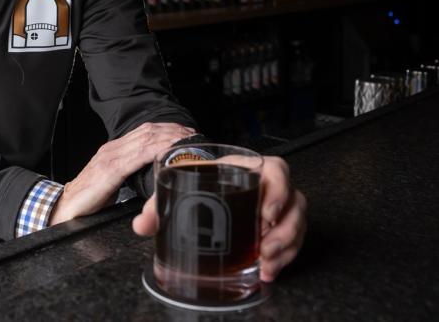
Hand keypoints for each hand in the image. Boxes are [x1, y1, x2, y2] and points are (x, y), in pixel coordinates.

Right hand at [49, 122, 195, 225]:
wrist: (64, 208)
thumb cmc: (87, 201)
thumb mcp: (111, 185)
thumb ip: (127, 177)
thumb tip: (148, 181)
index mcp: (113, 152)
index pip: (143, 133)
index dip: (165, 130)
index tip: (184, 133)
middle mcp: (112, 149)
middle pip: (147, 132)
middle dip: (172, 130)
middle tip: (192, 133)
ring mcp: (111, 158)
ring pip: (145, 139)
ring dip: (168, 137)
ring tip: (186, 139)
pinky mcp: (111, 170)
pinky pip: (138, 155)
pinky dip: (156, 150)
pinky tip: (168, 151)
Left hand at [132, 155, 307, 282]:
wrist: (199, 195)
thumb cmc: (195, 185)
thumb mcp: (178, 190)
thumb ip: (159, 206)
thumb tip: (142, 224)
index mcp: (246, 168)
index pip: (277, 169)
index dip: (279, 190)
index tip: (265, 215)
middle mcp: (267, 186)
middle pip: (294, 201)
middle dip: (285, 229)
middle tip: (265, 249)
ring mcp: (277, 207)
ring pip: (296, 223)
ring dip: (286, 246)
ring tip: (266, 264)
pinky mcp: (277, 227)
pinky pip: (293, 240)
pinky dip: (284, 256)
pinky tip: (268, 270)